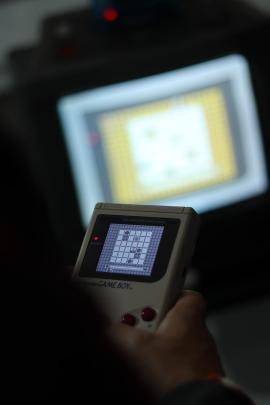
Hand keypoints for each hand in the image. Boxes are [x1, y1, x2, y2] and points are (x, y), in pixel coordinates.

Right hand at [108, 291, 223, 396]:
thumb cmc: (175, 376)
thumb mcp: (135, 346)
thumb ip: (118, 330)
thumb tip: (104, 325)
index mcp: (190, 319)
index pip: (188, 295)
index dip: (172, 292)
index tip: (155, 295)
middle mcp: (201, 338)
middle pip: (175, 322)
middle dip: (155, 326)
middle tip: (135, 331)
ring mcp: (201, 361)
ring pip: (176, 347)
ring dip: (159, 350)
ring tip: (138, 358)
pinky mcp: (201, 381)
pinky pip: (179, 368)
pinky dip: (165, 369)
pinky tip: (150, 376)